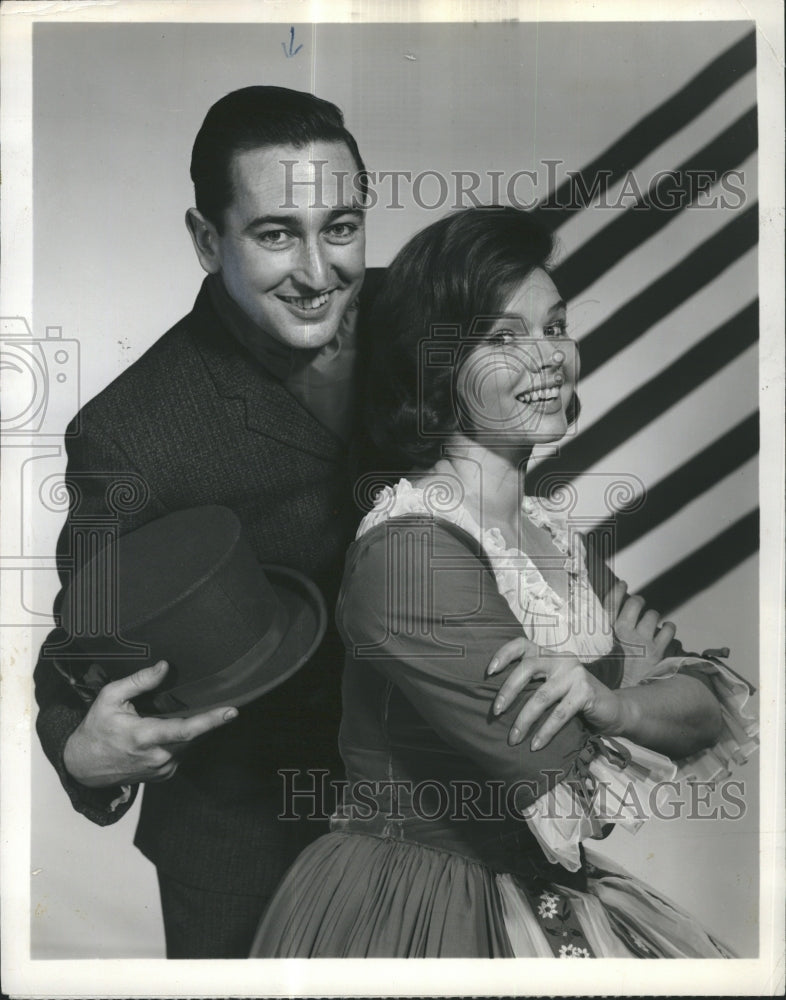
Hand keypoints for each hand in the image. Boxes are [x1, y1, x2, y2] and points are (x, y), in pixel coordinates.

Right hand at [62, 661, 237, 787]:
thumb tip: (164, 666)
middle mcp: (157, 756)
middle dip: (200, 719)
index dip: (210, 721)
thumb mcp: (110, 697)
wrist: (83, 766)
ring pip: (188, 744)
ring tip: (164, 720)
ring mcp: (162, 769)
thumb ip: (139, 681)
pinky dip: (179, 741)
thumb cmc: (96, 729)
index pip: (185, 730)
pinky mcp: (164, 775)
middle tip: (200, 704)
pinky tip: (162, 734)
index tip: (231, 711)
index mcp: (144, 737)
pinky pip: (181, 753)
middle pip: (193, 735)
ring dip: (186, 730)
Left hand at [487, 637, 622, 748]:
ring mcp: (575, 674)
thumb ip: (533, 685)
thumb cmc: (574, 699)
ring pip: (541, 696)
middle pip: (528, 668)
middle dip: (508, 691)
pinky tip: (535, 745)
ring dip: (524, 720)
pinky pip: (559, 714)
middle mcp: (561, 659)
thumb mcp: (552, 686)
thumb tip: (496, 703)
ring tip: (513, 739)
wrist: (613, 709)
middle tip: (495, 712)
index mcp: (549, 654)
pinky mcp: (586, 692)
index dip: (503, 655)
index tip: (489, 672)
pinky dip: (545, 732)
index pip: (522, 645)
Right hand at [604, 581, 675, 676]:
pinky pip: (669, 629)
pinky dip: (668, 628)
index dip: (618, 590)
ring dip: (652, 618)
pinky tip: (664, 631)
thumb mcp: (596, 655)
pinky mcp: (658, 651)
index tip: (623, 584)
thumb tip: (596, 628)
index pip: (612, 603)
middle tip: (638, 606)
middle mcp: (626, 632)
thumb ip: (596, 640)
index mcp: (607, 632)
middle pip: (636, 603)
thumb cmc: (607, 675)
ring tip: (650, 624)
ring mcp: (643, 640)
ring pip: (653, 615)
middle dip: (638, 602)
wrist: (621, 694)